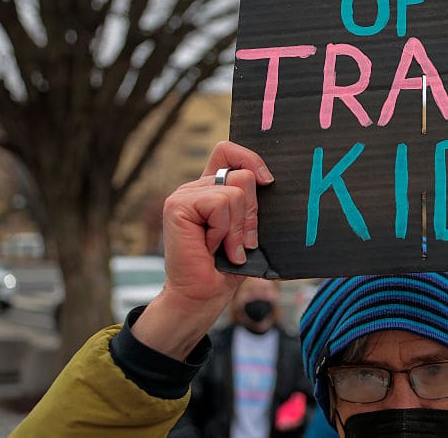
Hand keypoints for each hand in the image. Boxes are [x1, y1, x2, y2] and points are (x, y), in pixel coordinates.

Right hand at [132, 141, 272, 358]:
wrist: (202, 295)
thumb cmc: (227, 266)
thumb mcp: (247, 228)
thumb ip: (251, 203)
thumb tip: (270, 180)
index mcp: (212, 188)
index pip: (229, 152)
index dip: (251, 159)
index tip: (268, 181)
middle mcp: (197, 187)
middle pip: (243, 174)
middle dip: (251, 212)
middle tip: (242, 241)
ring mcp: (184, 194)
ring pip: (234, 191)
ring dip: (238, 227)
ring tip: (226, 248)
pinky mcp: (177, 205)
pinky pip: (219, 203)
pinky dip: (224, 230)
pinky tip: (211, 247)